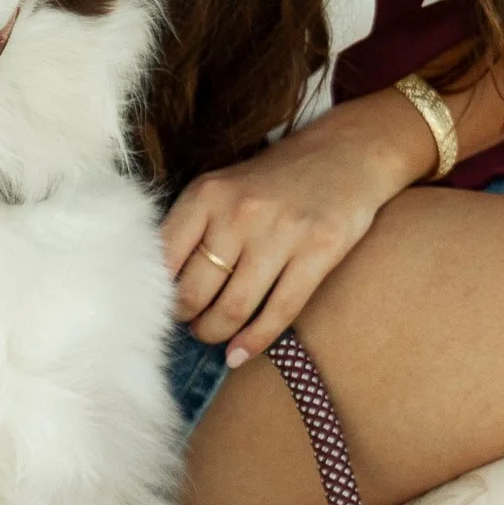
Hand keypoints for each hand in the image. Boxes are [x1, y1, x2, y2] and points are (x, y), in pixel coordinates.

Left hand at [165, 93, 438, 365]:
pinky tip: (240, 352)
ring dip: (215, 333)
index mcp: (207, 194)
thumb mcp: (224, 187)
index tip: (161, 305)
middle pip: (195, 291)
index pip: (163, 260)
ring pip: (234, 308)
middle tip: (189, 324)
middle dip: (186, 320)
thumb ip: (193, 228)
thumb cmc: (275, 179)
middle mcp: (240, 211)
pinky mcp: (319, 251)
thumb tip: (162, 287)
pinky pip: (279, 312)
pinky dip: (254, 341)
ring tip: (213, 334)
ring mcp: (281, 232)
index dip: (157, 293)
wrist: (346, 151)